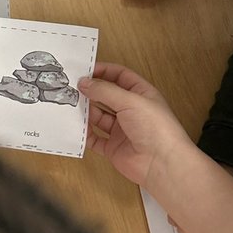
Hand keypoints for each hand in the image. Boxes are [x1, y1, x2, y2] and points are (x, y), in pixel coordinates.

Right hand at [79, 63, 193, 193]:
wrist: (161, 163)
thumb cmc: (156, 129)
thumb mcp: (130, 101)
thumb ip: (105, 91)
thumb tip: (84, 83)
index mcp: (141, 94)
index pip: (120, 76)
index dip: (103, 71)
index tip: (85, 70)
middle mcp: (131, 111)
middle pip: (106, 96)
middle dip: (91, 92)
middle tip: (72, 87)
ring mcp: (122, 129)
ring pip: (98, 117)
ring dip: (86, 112)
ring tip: (71, 106)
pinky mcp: (114, 147)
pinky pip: (95, 138)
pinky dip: (85, 134)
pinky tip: (76, 128)